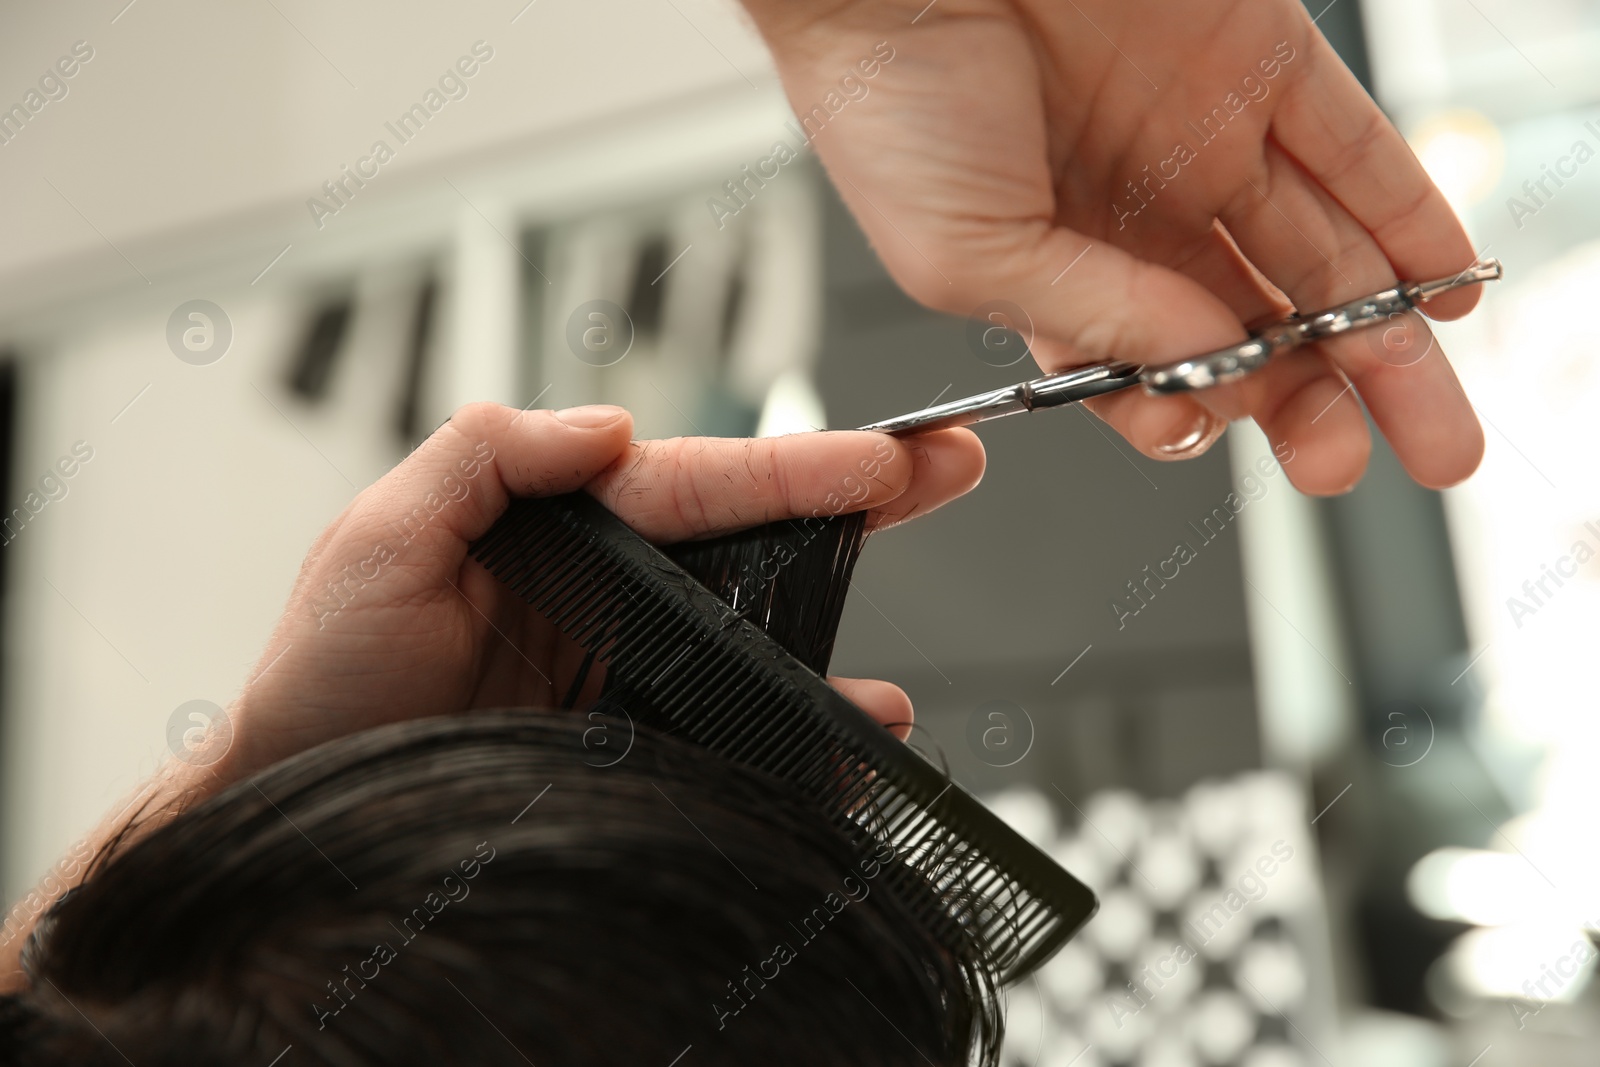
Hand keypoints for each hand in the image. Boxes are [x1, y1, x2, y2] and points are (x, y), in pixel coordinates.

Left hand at [212, 403, 983, 783]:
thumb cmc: (324, 675)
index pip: (695, 480)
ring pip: (757, 636)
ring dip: (841, 629)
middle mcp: (609, 590)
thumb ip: (483, 457)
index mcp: (562, 523)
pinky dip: (799, 735)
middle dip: (856, 499)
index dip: (794, 466)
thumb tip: (606, 425)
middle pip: (752, 537)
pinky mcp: (632, 742)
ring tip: (910, 623)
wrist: (305, 808)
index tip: (882, 456)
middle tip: (949, 469)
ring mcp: (627, 668)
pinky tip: (848, 740)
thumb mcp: (375, 537)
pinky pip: (733, 729)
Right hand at [740, 0, 1483, 493]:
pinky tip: (1439, 289)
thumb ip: (1094, 317)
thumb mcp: (966, 258)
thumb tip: (1207, 367)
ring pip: (1319, 258)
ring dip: (1380, 343)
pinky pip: (1356, 150)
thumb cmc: (885, 100)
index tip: (1220, 434)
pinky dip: (1409, 219)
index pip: (1153, 364)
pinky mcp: (1257, 61)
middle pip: (1254, 326)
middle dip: (1311, 405)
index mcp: (1055, 267)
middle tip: (1348, 464)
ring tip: (1428, 426)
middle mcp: (1137, 212)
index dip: (1197, 409)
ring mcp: (1202, 139)